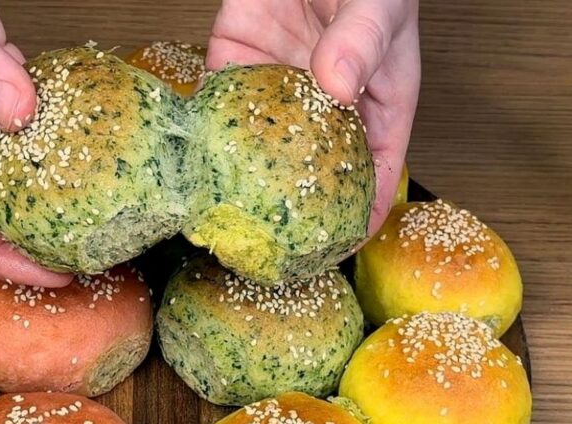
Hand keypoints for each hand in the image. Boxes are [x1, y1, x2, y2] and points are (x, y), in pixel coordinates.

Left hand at [207, 0, 420, 233]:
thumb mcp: (377, 6)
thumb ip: (360, 43)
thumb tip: (334, 86)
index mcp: (374, 101)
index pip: (375, 171)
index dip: (360, 214)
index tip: (338, 248)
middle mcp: (324, 105)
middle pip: (312, 172)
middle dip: (293, 213)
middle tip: (269, 250)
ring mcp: (277, 87)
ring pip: (260, 148)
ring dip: (241, 184)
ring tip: (223, 222)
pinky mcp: (234, 64)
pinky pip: (220, 107)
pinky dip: (206, 135)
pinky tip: (194, 166)